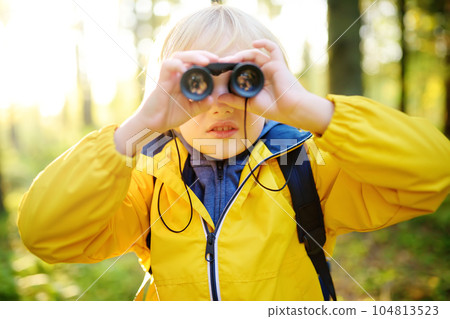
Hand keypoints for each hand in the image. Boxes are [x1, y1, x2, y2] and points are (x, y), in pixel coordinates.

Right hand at [114, 50, 218, 154]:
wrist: (155, 124)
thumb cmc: (171, 115)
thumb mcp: (192, 109)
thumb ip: (202, 104)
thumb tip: (212, 98)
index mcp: (185, 79)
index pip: (197, 64)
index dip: (209, 61)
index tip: (222, 64)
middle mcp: (178, 75)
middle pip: (189, 56)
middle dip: (203, 54)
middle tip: (216, 59)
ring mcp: (170, 76)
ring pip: (179, 56)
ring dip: (193, 56)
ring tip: (206, 61)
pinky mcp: (162, 80)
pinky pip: (168, 66)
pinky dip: (177, 65)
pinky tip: (185, 70)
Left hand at [218, 39, 333, 133]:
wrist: (290, 110)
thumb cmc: (273, 109)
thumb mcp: (249, 104)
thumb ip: (235, 100)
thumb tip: (219, 98)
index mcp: (256, 82)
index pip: (241, 71)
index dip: (230, 69)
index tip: (219, 70)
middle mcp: (262, 73)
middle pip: (245, 61)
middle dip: (232, 60)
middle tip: (220, 62)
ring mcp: (270, 67)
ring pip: (254, 54)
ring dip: (241, 54)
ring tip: (231, 58)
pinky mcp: (278, 63)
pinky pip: (272, 49)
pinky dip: (264, 43)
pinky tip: (254, 43)